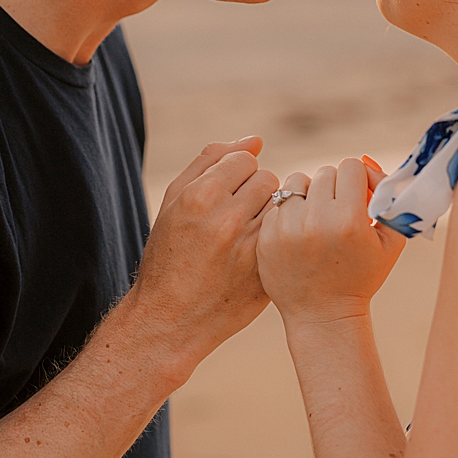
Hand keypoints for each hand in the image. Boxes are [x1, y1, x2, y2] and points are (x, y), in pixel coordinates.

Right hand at [132, 137, 281, 362]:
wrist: (170, 317)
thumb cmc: (170, 254)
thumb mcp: (173, 203)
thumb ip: (210, 162)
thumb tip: (256, 139)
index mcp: (200, 197)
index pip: (245, 160)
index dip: (236, 176)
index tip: (225, 195)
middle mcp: (227, 219)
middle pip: (268, 179)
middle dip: (255, 193)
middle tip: (235, 216)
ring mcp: (251, 245)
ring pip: (282, 205)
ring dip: (268, 214)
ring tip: (243, 234)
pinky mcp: (269, 267)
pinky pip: (288, 232)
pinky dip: (277, 237)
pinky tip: (254, 251)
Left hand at [258, 157, 406, 326]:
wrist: (322, 315)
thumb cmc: (362, 276)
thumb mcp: (392, 241)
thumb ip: (390, 199)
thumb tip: (370, 163)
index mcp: (350, 220)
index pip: (351, 167)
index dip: (360, 178)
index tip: (361, 196)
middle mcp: (316, 221)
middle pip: (325, 172)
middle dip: (336, 187)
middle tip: (340, 209)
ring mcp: (287, 229)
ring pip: (297, 182)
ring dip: (309, 193)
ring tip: (317, 216)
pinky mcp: (266, 236)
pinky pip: (277, 203)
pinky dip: (290, 211)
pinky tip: (299, 232)